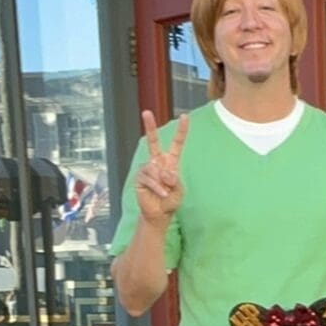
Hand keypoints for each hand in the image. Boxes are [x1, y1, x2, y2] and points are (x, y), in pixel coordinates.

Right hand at [135, 110, 188, 227]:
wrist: (159, 214)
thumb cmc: (171, 200)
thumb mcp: (179, 190)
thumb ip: (175, 180)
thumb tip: (164, 172)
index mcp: (171, 162)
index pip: (177, 143)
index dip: (181, 131)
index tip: (185, 116)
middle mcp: (158, 161)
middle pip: (153, 141)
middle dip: (149, 126)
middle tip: (146, 112)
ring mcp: (148, 168)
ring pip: (154, 168)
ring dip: (163, 183)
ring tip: (166, 192)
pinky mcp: (140, 177)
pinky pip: (149, 178)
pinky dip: (157, 187)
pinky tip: (161, 194)